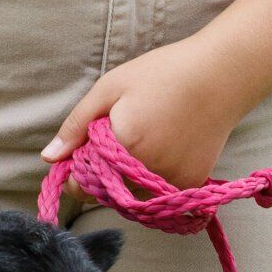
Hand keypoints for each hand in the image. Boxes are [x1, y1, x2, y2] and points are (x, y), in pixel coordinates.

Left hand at [42, 35, 246, 191]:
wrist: (221, 75)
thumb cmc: (162, 73)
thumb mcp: (110, 88)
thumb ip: (76, 126)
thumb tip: (49, 157)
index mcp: (122, 148)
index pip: (81, 186)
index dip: (76, 169)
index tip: (84, 149)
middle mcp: (146, 173)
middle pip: (104, 195)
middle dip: (99, 175)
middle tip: (114, 139)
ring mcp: (171, 182)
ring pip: (131, 198)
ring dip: (124, 181)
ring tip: (139, 142)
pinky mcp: (190, 184)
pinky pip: (157, 195)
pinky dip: (150, 181)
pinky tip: (160, 148)